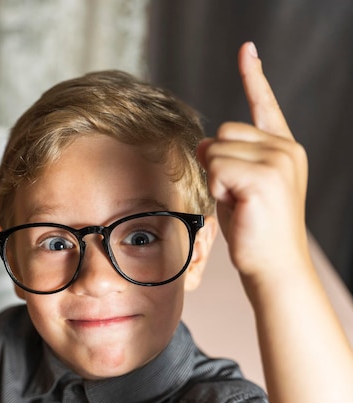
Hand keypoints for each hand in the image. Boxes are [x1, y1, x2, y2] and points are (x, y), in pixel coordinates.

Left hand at [197, 42, 309, 292]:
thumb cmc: (255, 230)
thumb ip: (229, 159)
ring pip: (215, 151)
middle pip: (223, 132)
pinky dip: (217, 189)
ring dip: (215, 179)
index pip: (264, 105)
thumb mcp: (241, 187)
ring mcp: (278, 161)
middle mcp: (285, 149)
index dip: (254, 76)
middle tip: (235, 194)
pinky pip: (216, 168)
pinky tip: (238, 206)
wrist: (274, 266)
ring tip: (239, 203)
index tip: (247, 49)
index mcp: (282, 149)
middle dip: (216, 162)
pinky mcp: (264, 176)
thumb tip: (204, 144)